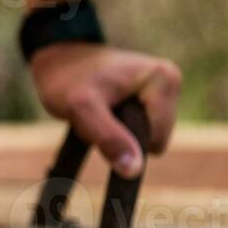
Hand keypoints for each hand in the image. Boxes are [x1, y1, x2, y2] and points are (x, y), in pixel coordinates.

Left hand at [29, 43, 182, 177]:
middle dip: (123, 136)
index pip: (156, 140)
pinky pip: (140, 128)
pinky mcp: (151, 95)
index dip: (124, 140)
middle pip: (154, 139)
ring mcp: (162, 88)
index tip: (101, 117)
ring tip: (100, 109)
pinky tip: (106, 109)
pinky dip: (119, 127)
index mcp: (164, 80)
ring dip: (119, 132)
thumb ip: (109, 138)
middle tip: (97, 113)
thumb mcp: (82, 109)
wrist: (56, 57)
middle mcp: (170, 81)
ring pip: (146, 137)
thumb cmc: (66, 79)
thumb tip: (134, 170)